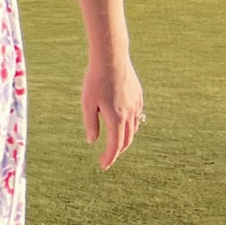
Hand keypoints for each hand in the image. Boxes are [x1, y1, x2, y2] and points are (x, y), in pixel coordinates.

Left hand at [81, 55, 143, 169]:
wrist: (112, 58)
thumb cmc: (95, 80)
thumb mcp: (87, 104)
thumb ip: (90, 124)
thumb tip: (92, 141)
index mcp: (116, 118)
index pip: (115, 145)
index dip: (109, 158)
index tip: (103, 166)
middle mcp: (129, 114)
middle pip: (127, 140)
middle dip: (117, 152)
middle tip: (107, 158)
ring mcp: (136, 104)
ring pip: (134, 129)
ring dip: (125, 139)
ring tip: (116, 144)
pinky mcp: (138, 96)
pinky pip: (137, 116)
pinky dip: (131, 125)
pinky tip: (125, 124)